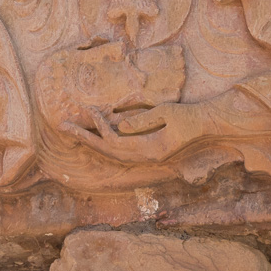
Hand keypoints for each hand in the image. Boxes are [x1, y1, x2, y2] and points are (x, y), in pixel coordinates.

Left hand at [67, 102, 212, 162]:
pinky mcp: (149, 150)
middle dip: (86, 139)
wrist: (207, 124)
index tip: (88, 113)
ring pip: (113, 153)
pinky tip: (97, 131)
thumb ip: (143, 121)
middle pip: (109, 152)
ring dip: (93, 141)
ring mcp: (148, 156)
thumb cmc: (189, 116)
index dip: (99, 130)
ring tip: (74, 129)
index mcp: (151, 150)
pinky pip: (122, 150)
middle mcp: (147, 157)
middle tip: (63, 127)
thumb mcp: (167, 113)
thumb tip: (119, 126)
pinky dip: (107, 141)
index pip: (116, 144)